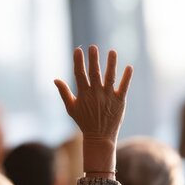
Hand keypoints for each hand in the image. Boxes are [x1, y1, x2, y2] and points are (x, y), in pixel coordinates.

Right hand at [54, 45, 132, 177]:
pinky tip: (129, 67)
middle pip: (94, 73)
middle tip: (93, 47)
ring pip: (110, 77)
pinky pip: (124, 87)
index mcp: (84, 94)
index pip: (80, 74)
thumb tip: (55, 79)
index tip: (78, 50)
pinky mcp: (119, 101)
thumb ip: (64, 93)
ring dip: (111, 64)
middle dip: (94, 59)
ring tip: (112, 51)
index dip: (78, 61)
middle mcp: (96, 94)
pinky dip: (127, 77)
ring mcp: (108, 97)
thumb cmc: (84, 122)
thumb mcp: (71, 108)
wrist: (99, 137)